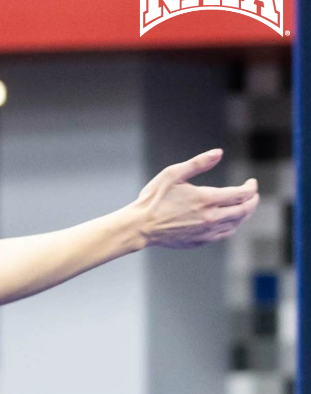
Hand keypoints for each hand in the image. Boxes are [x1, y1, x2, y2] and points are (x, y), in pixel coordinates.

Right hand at [130, 149, 258, 249]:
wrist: (140, 227)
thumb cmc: (154, 199)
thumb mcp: (172, 174)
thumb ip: (198, 163)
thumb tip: (219, 152)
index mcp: (206, 199)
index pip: (242, 194)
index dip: (251, 187)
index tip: (251, 182)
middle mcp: (211, 217)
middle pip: (245, 210)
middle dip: (253, 200)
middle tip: (253, 194)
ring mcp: (207, 231)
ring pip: (237, 223)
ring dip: (245, 213)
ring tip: (245, 206)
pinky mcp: (200, 241)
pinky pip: (225, 234)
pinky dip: (233, 225)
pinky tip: (230, 220)